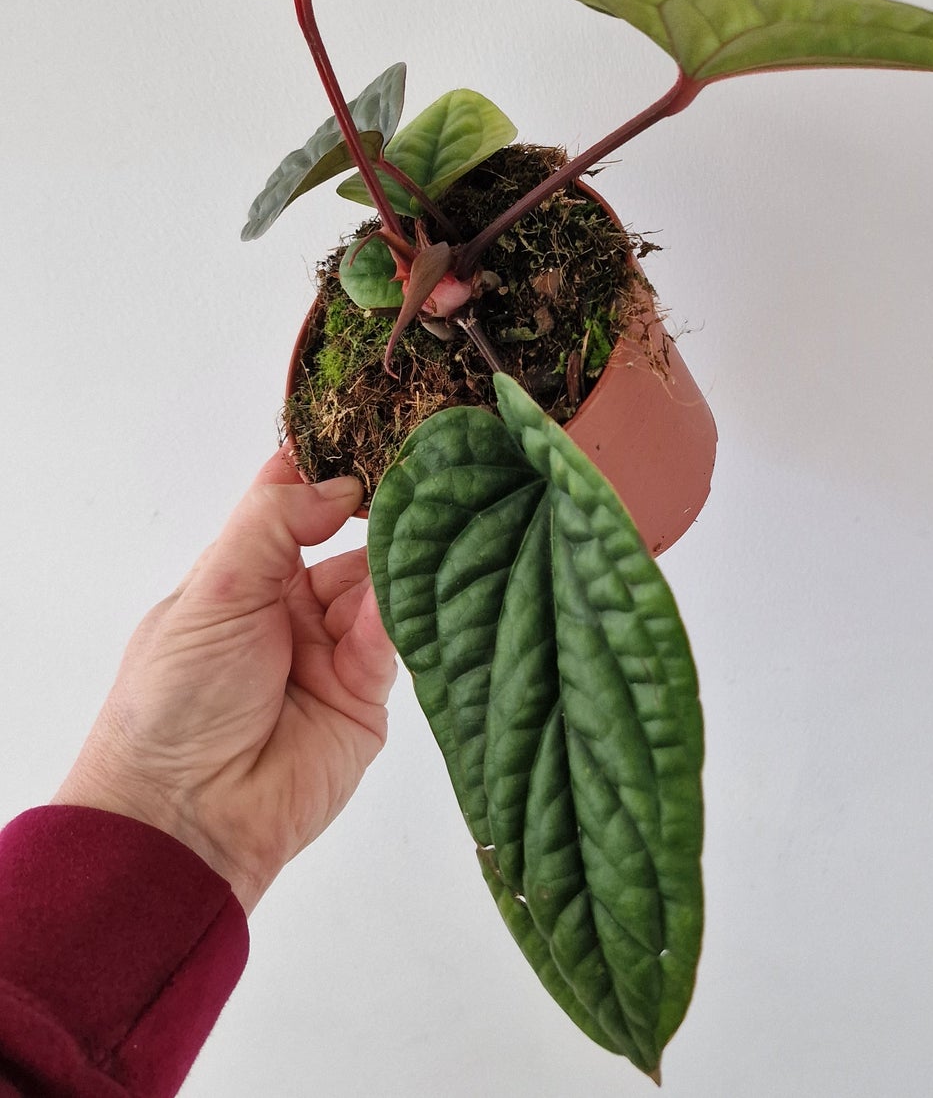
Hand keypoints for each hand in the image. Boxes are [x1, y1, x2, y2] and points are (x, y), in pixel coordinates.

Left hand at [55, 450, 397, 913]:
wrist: (189, 817)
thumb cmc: (176, 699)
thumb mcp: (213, 591)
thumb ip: (274, 526)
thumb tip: (338, 483)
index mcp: (244, 580)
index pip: (292, 509)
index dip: (326, 474)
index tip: (371, 436)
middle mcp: (294, 610)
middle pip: (351, 544)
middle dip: (382, 515)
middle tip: (424, 475)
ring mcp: (335, 652)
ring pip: (384, 587)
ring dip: (403, 560)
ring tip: (435, 523)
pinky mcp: (369, 695)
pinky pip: (399, 638)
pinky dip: (408, 610)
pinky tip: (420, 583)